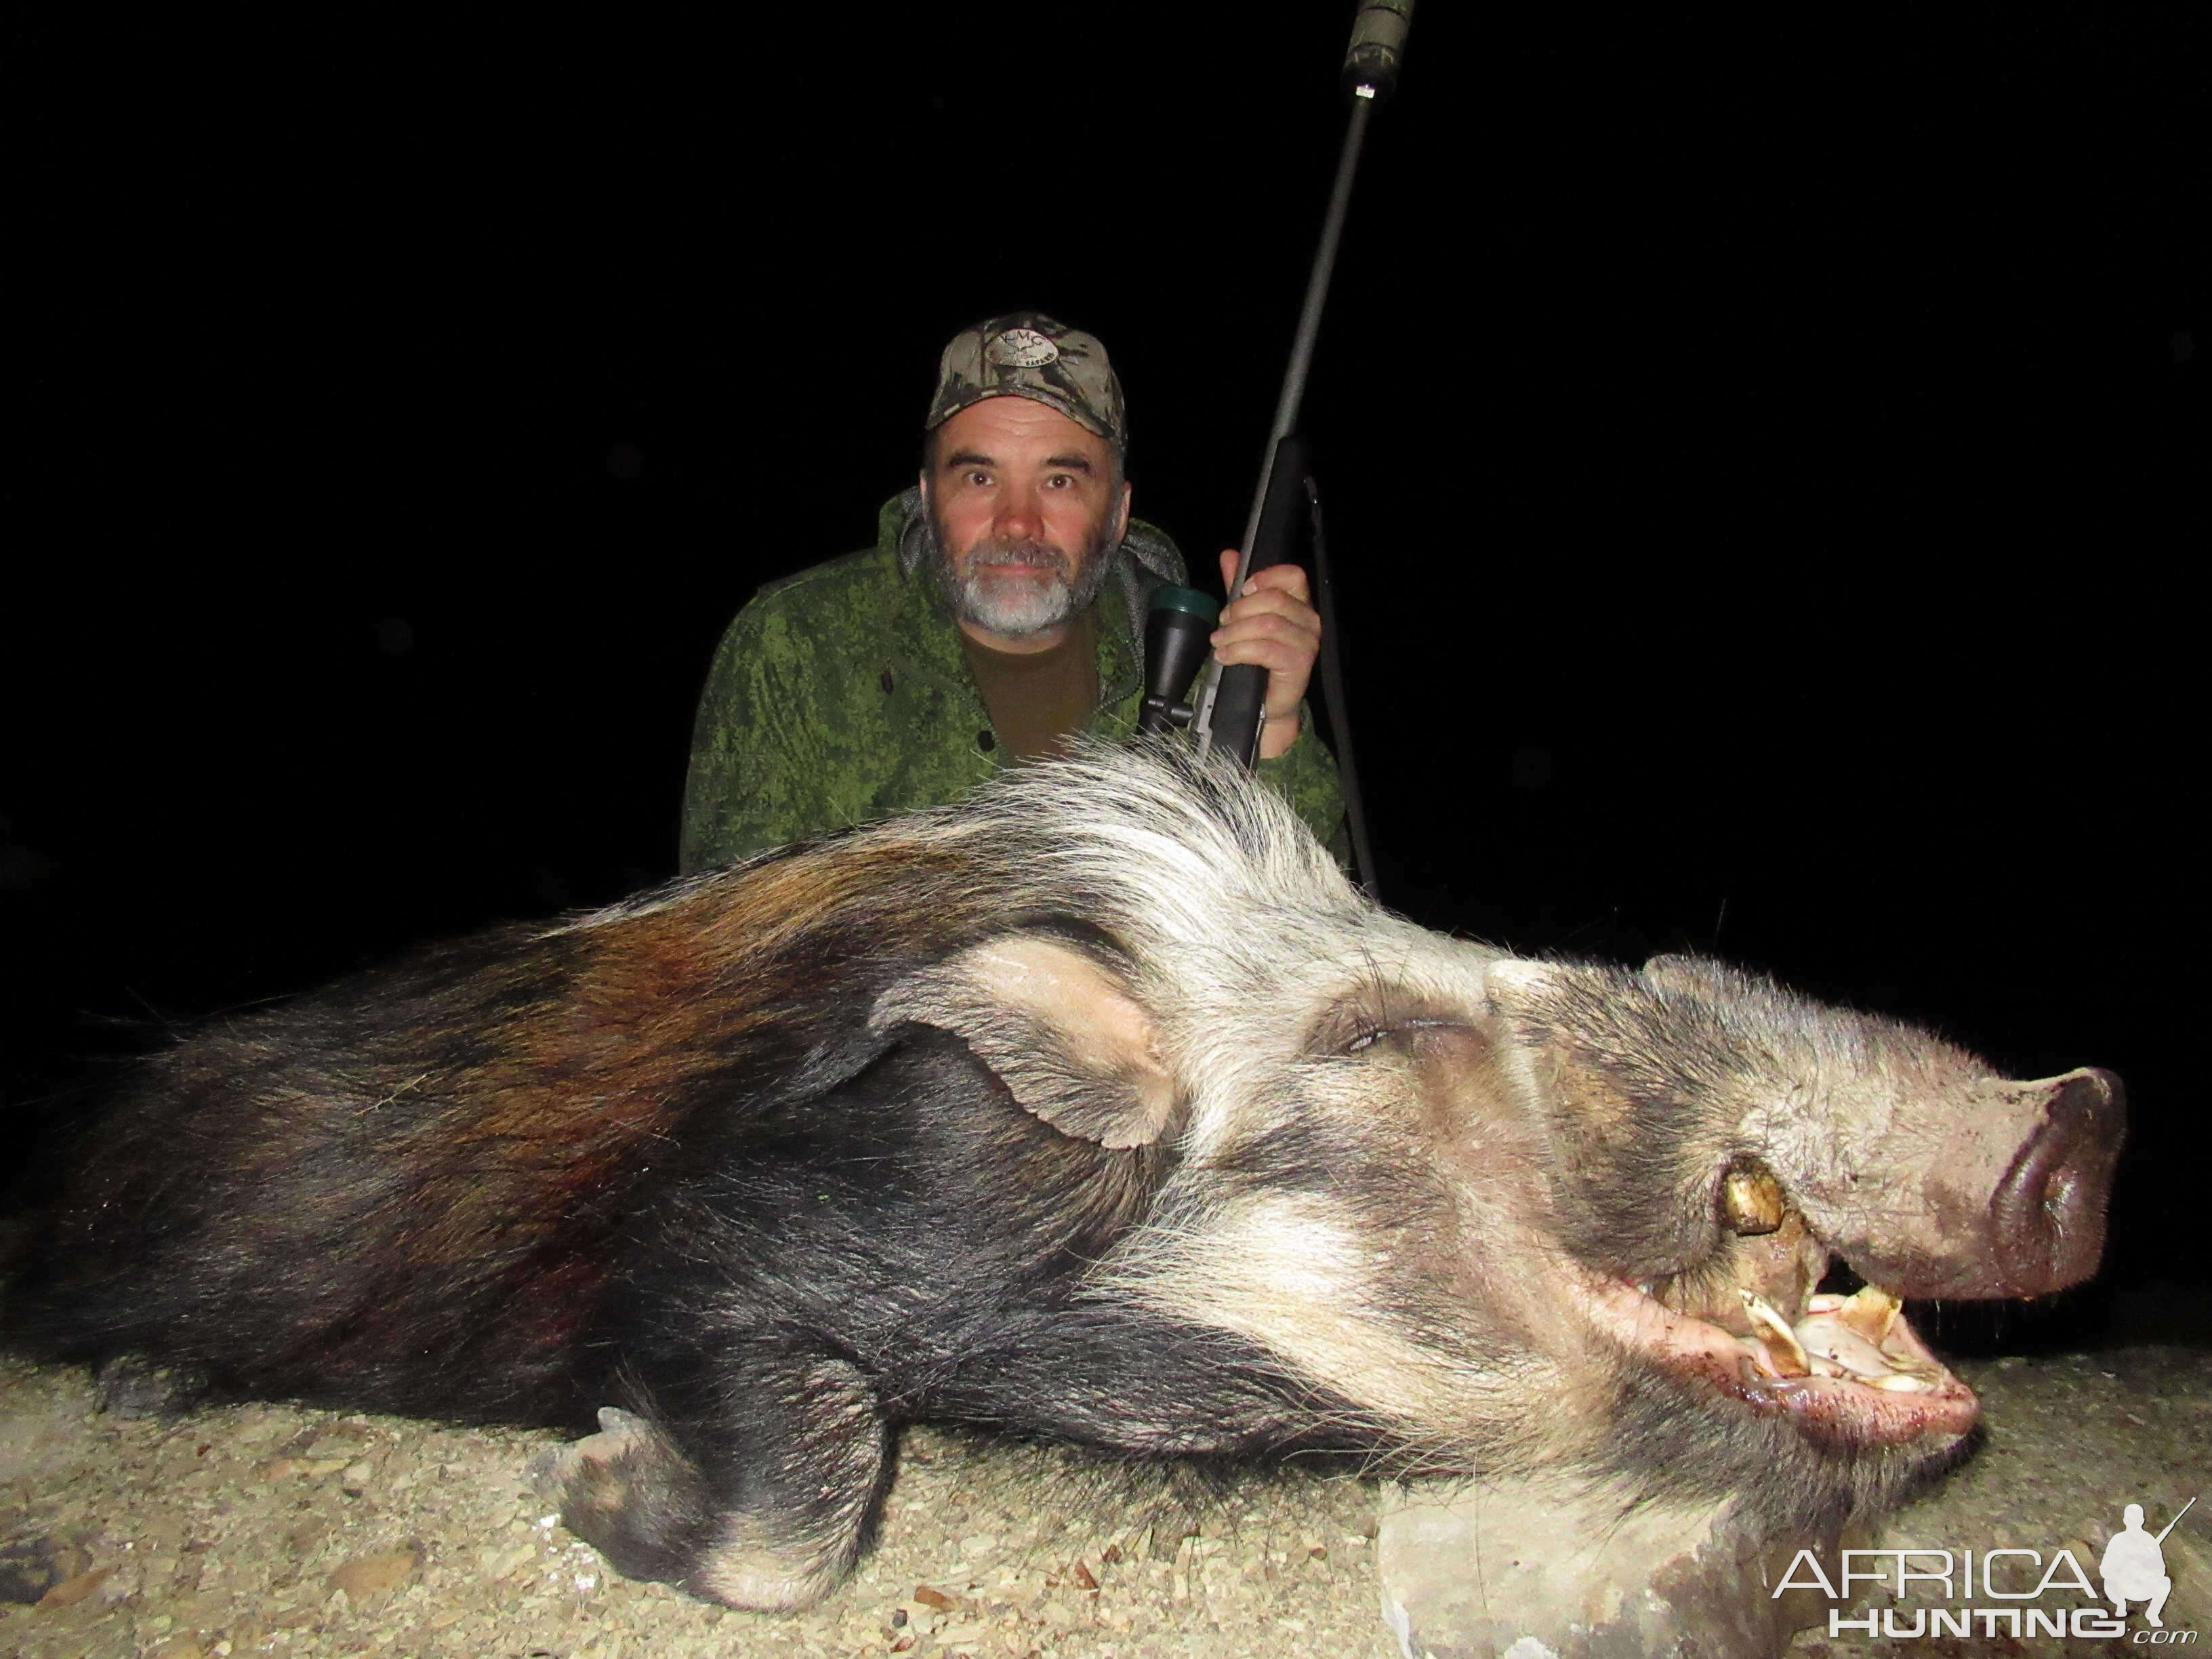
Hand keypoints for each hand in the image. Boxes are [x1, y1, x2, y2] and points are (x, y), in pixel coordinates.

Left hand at [1213, 549, 1321, 760]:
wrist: (1264, 704)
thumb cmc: (1257, 660)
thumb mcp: (1244, 619)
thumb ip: (1238, 589)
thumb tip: (1229, 555)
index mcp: (1299, 604)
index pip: (1293, 576)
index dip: (1265, 577)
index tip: (1241, 589)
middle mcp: (1309, 621)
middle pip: (1273, 599)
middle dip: (1239, 610)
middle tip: (1222, 624)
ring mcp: (1307, 643)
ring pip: (1267, 624)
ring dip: (1234, 632)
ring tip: (1220, 643)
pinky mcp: (1299, 664)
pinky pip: (1265, 649)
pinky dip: (1239, 650)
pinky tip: (1225, 657)